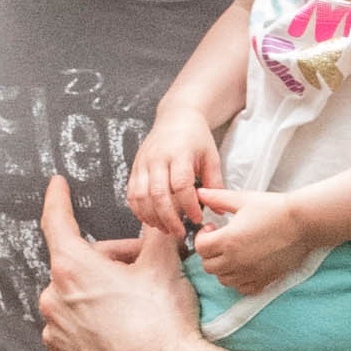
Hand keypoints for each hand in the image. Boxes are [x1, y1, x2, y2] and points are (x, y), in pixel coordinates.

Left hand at [37, 173, 220, 350]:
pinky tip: (123, 338)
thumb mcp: (164, 264)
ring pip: (75, 305)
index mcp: (72, 269)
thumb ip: (155, 232)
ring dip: (98, 300)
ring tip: (134, 311)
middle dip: (105, 266)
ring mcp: (55, 337)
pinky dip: (94, 334)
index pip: (57, 222)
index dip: (58, 200)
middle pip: (76, 269)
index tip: (57, 185)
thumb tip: (158, 215)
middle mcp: (53, 301)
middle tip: (141, 273)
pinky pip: (75, 339)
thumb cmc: (165, 320)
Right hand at [128, 110, 223, 239]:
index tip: (197, 218)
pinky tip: (151, 220)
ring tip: (166, 229)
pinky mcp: (134, 168)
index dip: (188, 206)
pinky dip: (139, 211)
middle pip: (158, 194)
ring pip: (141, 197)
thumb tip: (219, 212)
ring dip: (153, 217)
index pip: (181, 184)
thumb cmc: (196, 138)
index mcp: (179, 153)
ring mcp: (143, 163)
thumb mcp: (211, 157)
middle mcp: (157, 158)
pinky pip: (131, 194)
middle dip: (169, 218)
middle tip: (180, 232)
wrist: (175, 117)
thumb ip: (215, 184)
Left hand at [192, 185, 307, 297]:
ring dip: (222, 267)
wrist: (304, 223)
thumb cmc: (275, 209)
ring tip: (232, 253)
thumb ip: (218, 198)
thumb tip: (200, 193)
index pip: (200, 247)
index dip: (202, 236)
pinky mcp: (264, 280)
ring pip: (223, 279)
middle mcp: (236, 261)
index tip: (213, 228)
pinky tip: (245, 265)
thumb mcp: (243, 199)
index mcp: (228, 240)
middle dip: (210, 253)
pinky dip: (239, 280)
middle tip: (221, 240)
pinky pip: (242, 289)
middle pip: (208, 266)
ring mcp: (250, 273)